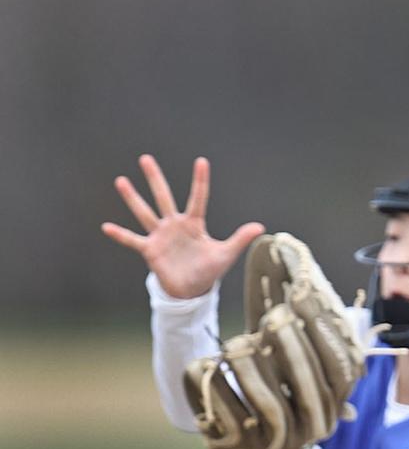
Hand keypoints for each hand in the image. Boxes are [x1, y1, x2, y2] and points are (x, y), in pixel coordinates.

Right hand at [102, 154, 265, 298]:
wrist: (192, 290)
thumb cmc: (209, 270)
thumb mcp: (226, 254)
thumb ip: (240, 239)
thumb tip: (260, 226)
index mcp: (194, 224)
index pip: (198, 198)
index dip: (200, 182)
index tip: (202, 162)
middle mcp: (175, 225)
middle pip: (164, 197)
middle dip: (155, 179)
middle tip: (145, 158)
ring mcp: (161, 236)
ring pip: (145, 213)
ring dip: (133, 198)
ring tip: (121, 181)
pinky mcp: (151, 250)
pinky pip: (133, 241)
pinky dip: (121, 235)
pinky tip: (106, 226)